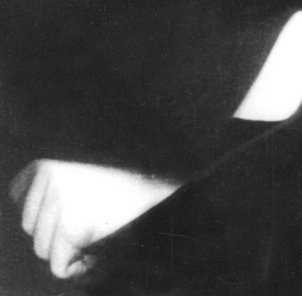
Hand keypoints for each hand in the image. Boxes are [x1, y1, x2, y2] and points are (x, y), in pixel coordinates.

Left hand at [9, 160, 179, 278]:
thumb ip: (52, 181)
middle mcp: (49, 181)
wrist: (156, 191)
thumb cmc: (122, 181)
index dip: (38, 207)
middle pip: (30, 225)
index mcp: (48, 163)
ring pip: (42, 247)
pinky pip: (58, 264)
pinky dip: (75, 265)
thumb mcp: (82, 169)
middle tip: (86, 221)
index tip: (62, 210)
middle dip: (53, 230)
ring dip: (64, 248)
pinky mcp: (70, 231)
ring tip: (92, 233)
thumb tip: (28, 209)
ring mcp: (58, 206)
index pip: (18, 192)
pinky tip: (94, 251)